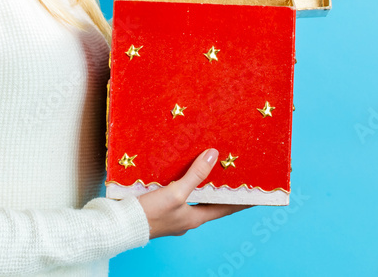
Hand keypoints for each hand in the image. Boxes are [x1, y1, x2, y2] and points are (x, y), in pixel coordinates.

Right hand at [137, 148, 252, 238]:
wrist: (120, 224)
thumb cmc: (150, 213)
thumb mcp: (176, 193)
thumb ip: (195, 174)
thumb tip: (214, 155)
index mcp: (195, 218)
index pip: (226, 208)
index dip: (241, 200)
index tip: (257, 193)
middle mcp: (186, 218)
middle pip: (210, 201)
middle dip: (220, 188)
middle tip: (232, 172)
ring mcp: (173, 214)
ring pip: (193, 197)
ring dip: (200, 183)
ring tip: (208, 167)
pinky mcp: (160, 208)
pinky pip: (178, 193)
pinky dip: (184, 182)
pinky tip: (180, 171)